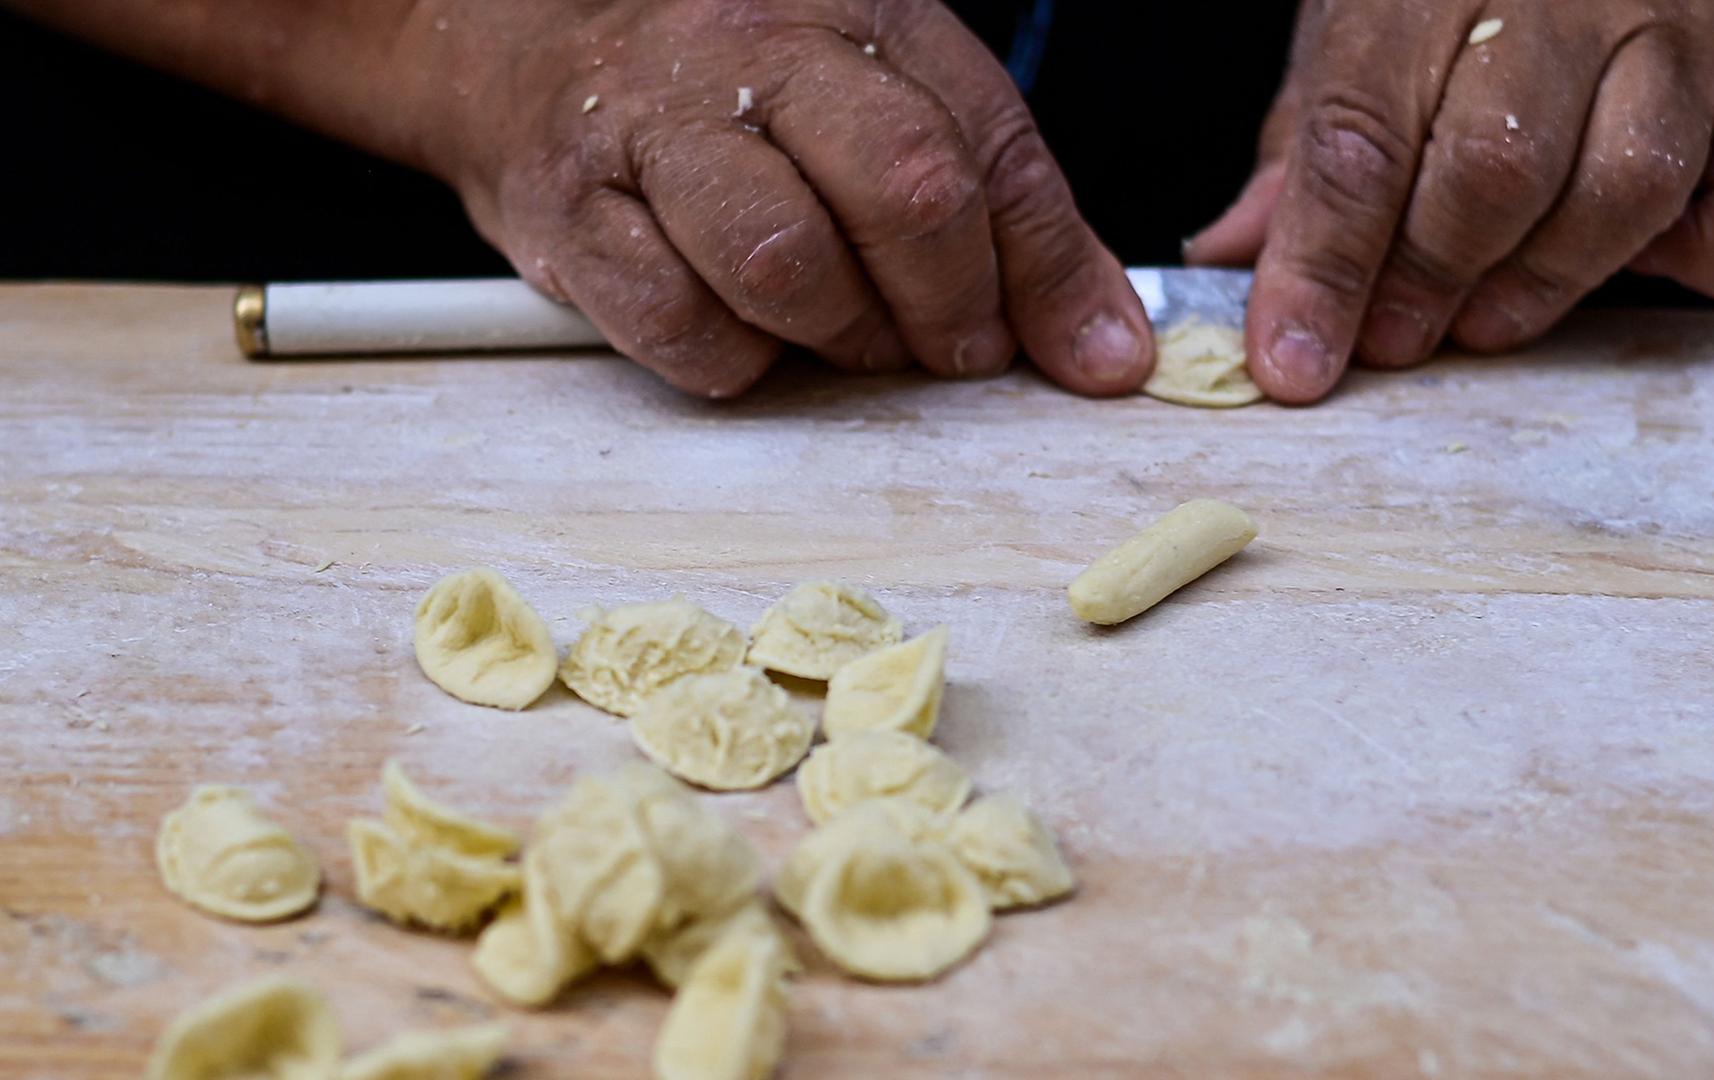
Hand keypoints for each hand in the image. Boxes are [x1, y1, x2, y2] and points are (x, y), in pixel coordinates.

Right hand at [415, 0, 1152, 396]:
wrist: (524, 50)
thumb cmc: (731, 91)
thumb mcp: (881, 105)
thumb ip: (1003, 213)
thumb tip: (1108, 347)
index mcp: (856, 12)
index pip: (988, 141)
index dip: (1047, 270)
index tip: (1082, 355)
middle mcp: (753, 52)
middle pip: (899, 186)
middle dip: (949, 303)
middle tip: (950, 349)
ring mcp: (653, 131)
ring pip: (782, 261)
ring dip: (838, 333)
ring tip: (841, 337)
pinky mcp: (570, 214)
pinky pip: (676, 324)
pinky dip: (731, 359)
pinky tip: (743, 336)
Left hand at [1185, 0, 1713, 402]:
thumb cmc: (1448, 9)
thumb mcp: (1350, 54)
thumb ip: (1300, 167)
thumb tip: (1230, 268)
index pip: (1362, 140)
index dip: (1321, 268)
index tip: (1293, 360)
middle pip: (1495, 169)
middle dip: (1430, 280)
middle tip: (1394, 339)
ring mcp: (1679, 36)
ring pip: (1628, 185)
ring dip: (1545, 282)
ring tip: (1484, 317)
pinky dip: (1710, 258)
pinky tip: (1638, 265)